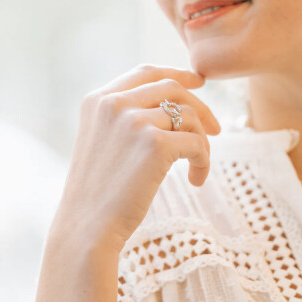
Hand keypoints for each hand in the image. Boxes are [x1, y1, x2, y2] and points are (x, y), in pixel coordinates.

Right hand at [52, 64, 220, 253]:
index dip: (176, 73)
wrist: (86, 228)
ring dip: (202, 142)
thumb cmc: (97, 192)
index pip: (146, 73)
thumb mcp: (102, 141)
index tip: (198, 81)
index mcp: (98, 100)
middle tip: (216, 129)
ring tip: (198, 167)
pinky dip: (204, 160)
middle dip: (200, 106)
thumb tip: (172, 107)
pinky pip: (197, 143)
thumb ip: (126, 117)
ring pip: (188, 117)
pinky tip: (197, 179)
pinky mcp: (154, 144)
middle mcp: (114, 103)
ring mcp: (134, 121)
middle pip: (172, 88)